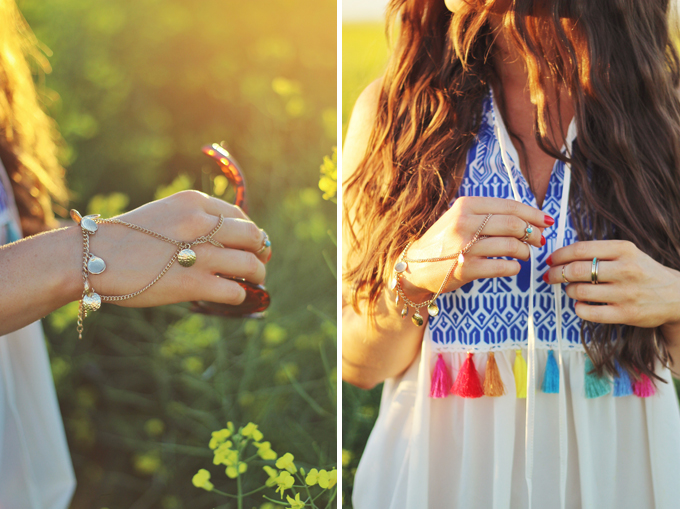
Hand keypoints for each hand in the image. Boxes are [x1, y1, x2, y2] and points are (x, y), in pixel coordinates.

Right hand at [84, 190, 270, 306]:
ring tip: (255, 283)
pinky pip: (235, 291)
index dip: (250, 233)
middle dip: (261, 251)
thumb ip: (194, 220)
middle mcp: (201, 224)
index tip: (252, 245)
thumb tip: (226, 239)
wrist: (92, 257)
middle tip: (259, 264)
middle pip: (252, 237)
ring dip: (258, 276)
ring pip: (250, 265)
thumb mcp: (164, 213)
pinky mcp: (193, 284)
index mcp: (194, 202)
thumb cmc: (125, 238)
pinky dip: (240, 296)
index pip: (239, 216)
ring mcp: (199, 254)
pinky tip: (234, 297)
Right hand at [402, 196, 553, 298]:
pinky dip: (514, 268)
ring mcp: (465, 246)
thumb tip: (529, 217)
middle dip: (533, 233)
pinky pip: (503, 267)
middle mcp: (464, 223)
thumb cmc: (445, 241)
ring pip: (511, 245)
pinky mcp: (466, 268)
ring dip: (525, 251)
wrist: (416, 266)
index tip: (546, 221)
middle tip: (539, 240)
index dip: (533, 214)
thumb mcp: (460, 218)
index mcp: (466, 206)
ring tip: (525, 254)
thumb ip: (489, 214)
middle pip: (514, 224)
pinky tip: (513, 267)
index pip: (509, 206)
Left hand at [542, 240, 679, 327]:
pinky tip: (581, 304)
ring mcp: (626, 293)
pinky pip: (589, 313)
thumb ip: (599, 252)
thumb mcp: (628, 253)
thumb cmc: (644, 272)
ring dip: (569, 290)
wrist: (676, 296)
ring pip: (579, 291)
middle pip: (576, 270)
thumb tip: (562, 256)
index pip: (580, 249)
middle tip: (551, 276)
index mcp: (624, 249)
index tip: (550, 260)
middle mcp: (626, 269)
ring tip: (572, 289)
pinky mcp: (626, 314)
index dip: (559, 255)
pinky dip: (578, 308)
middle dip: (557, 273)